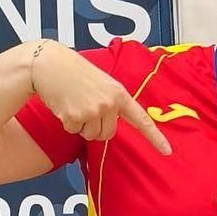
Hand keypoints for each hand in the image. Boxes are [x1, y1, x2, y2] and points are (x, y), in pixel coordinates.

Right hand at [29, 40, 170, 154]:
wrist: (48, 64)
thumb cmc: (74, 72)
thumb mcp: (102, 83)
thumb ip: (112, 102)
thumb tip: (109, 128)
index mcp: (119, 94)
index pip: (141, 119)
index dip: (155, 137)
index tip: (168, 152)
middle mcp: (109, 104)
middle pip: (108, 134)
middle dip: (96, 126)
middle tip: (86, 106)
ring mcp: (92, 111)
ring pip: (91, 136)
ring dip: (81, 125)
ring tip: (74, 103)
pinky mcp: (74, 118)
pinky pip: (73, 131)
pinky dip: (67, 122)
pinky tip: (64, 104)